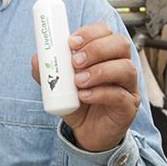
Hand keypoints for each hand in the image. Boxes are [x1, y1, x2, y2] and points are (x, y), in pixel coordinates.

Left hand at [31, 23, 139, 152]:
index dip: (90, 33)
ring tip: (78, 82)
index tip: (71, 42)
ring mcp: (128, 86)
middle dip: (96, 49)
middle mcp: (122, 65)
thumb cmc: (77, 104)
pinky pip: (120, 95)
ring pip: (125, 68)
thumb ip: (48, 72)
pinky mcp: (129, 106)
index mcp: (106, 54)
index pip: (106, 32)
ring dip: (99, 71)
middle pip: (120, 44)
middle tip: (75, 62)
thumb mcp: (58, 86)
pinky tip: (84, 96)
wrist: (87, 132)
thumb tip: (37, 58)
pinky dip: (100, 93)